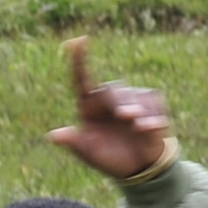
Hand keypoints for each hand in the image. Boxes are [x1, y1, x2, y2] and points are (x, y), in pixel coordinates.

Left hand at [46, 38, 177, 184]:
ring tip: (138, 126)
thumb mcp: (89, 154)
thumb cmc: (108, 158)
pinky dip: (153, 116)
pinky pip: (154, 104)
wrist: (137, 167)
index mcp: (88, 106)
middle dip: (120, 102)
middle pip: (113, 90)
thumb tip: (53, 136)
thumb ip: (74, 143)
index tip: (77, 40)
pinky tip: (152, 128)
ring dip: (138, 111)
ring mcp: (132, 99)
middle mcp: (109, 99)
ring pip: (136, 96)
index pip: (81, 80)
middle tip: (125, 116)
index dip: (78, 60)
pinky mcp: (152, 103)